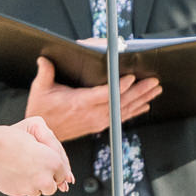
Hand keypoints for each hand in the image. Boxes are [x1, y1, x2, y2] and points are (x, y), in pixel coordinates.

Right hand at [0, 116, 74, 195]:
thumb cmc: (13, 139)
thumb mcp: (38, 135)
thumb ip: (52, 148)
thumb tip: (65, 175)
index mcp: (54, 162)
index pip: (63, 173)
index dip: (55, 169)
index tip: (46, 164)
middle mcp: (45, 178)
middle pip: (52, 187)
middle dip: (46, 180)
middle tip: (34, 168)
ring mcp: (31, 187)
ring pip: (38, 191)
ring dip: (34, 183)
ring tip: (22, 168)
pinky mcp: (19, 192)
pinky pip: (23, 192)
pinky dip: (21, 185)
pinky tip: (14, 172)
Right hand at [24, 56, 160, 142]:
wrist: (44, 136)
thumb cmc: (42, 111)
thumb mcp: (40, 90)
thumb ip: (45, 72)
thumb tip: (44, 58)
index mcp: (79, 103)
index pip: (104, 95)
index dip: (119, 87)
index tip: (132, 78)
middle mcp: (92, 114)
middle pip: (120, 102)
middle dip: (139, 91)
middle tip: (154, 81)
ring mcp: (97, 121)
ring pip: (124, 110)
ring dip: (141, 99)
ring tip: (155, 90)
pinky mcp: (99, 125)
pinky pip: (120, 117)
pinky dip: (134, 110)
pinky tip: (145, 105)